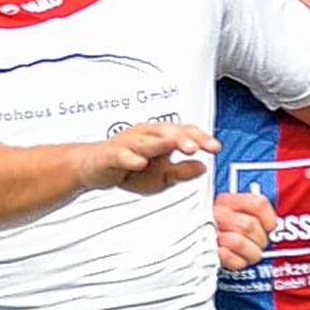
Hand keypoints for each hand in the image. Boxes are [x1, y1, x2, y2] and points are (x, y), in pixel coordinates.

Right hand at [76, 123, 219, 194]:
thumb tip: (202, 167)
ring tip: (175, 145)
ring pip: (147, 140)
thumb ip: (181, 172)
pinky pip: (121, 155)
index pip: (185, 133)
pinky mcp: (111, 154)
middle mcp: (146, 135)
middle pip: (168, 132)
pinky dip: (131, 158)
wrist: (94, 168)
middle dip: (184, 138)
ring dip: (162, 142)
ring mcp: (128, 143)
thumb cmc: (129, 168)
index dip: (201, 139)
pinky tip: (140, 162)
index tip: (215, 148)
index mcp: (161, 137)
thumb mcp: (161, 177)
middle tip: (198, 146)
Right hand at [214, 190, 277, 269]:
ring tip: (250, 254)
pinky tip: (235, 259)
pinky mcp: (207, 251)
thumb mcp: (232, 212)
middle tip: (257, 244)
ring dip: (251, 253)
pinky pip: (228, 257)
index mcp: (227, 200)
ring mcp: (210, 232)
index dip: (269, 218)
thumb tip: (272, 225)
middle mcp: (218, 213)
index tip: (269, 227)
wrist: (193, 242)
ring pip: (240, 242)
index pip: (258, 203)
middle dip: (259, 240)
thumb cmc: (217, 228)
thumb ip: (251, 214)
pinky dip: (237, 262)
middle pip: (250, 226)